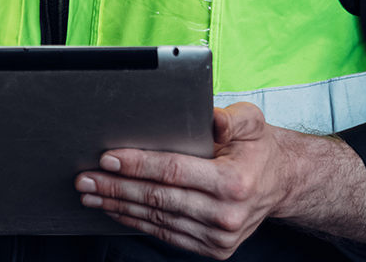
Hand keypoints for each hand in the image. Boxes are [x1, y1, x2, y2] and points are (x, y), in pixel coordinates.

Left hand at [75, 102, 365, 256]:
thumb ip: (232, 118)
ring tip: (91, 193)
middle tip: (86, 177)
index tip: (108, 157)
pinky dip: (135, 221)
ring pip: (157, 219)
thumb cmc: (257, 148)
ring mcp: (219, 238)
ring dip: (119, 206)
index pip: (174, 172)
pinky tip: (115, 209)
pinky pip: (165, 234)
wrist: (278, 183)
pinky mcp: (212, 249)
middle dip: (117, 187)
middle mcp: (227, 215)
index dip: (138, 165)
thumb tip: (210, 117)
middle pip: (158, 199)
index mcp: (235, 183)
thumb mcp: (252, 122)